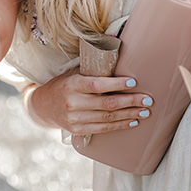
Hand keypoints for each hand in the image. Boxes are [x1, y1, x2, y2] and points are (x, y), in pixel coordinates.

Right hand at [27, 67, 152, 134]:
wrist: (43, 106)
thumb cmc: (63, 85)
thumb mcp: (73, 74)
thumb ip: (93, 71)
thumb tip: (120, 59)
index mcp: (71, 85)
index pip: (97, 85)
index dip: (116, 84)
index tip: (134, 81)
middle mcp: (72, 103)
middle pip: (106, 104)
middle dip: (130, 102)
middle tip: (147, 100)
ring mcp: (74, 119)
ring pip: (107, 118)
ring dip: (129, 115)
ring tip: (144, 112)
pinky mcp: (77, 130)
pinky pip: (102, 129)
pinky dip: (119, 125)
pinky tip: (132, 122)